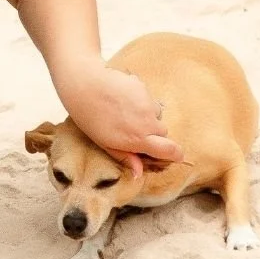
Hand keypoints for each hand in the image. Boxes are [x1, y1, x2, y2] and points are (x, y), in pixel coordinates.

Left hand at [60, 63, 182, 166]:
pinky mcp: (143, 88)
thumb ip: (125, 157)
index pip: (170, 150)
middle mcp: (147, 121)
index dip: (176, 154)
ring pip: (156, 113)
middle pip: (163, 131)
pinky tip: (122, 99)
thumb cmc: (89, 117)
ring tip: (125, 113)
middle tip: (133, 130)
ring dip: (147, 116)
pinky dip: (140, 101)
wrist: (83, 84)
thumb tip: (139, 174)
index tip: (174, 155)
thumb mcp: (104, 143)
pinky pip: (148, 98)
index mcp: (138, 138)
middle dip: (153, 134)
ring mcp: (147, 103)